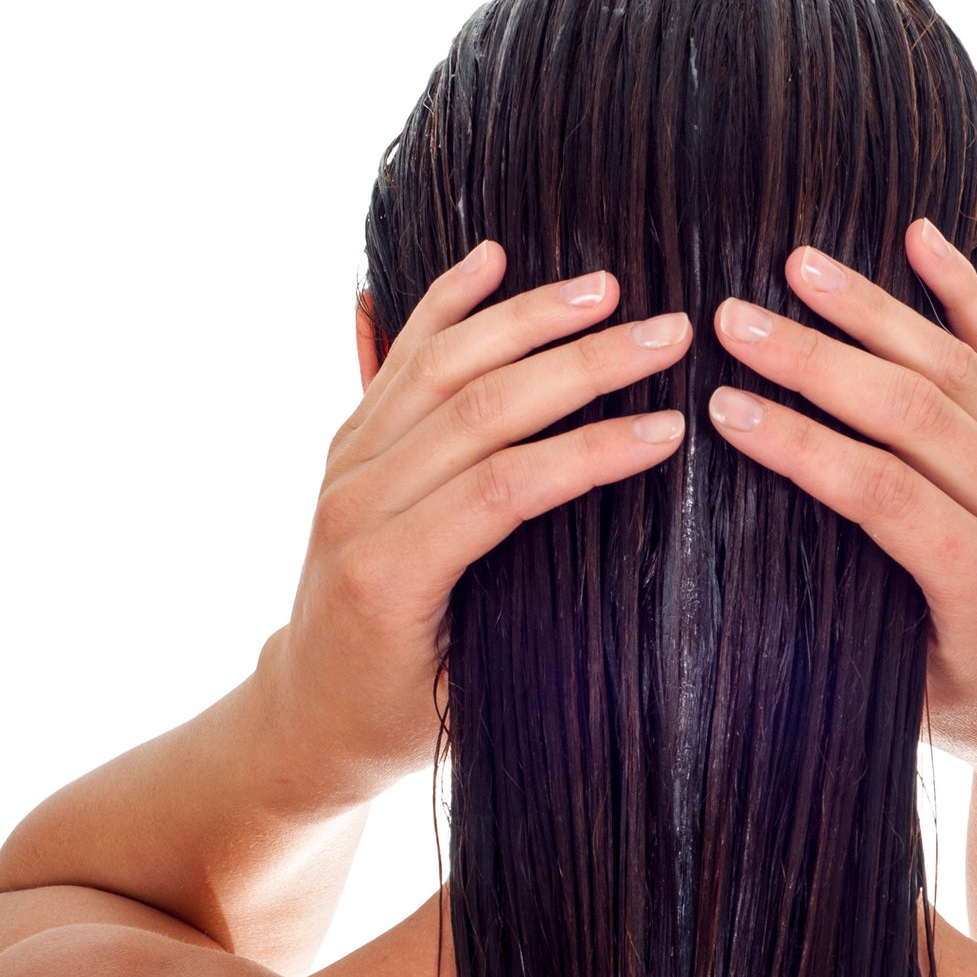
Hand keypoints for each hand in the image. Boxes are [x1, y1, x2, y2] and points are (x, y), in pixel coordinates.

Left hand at [263, 242, 690, 799]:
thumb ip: (525, 628)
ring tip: (605, 289)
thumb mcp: (469, 697)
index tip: (670, 429)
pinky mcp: (348, 447)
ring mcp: (347, 467)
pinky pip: (399, 361)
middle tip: (667, 336)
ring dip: (527, 320)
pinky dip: (443, 304)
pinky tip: (489, 259)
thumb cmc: (398, 717)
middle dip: (582, 366)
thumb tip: (627, 578)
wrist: (306, 710)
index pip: (506, 487)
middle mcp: (358, 505)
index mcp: (391, 573)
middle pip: (480, 409)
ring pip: (442, 368)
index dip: (592, 452)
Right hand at [707, 218, 976, 790]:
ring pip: (954, 368)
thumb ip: (849, 608)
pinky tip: (919, 238)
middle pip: (914, 412)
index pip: (879, 489)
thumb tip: (748, 541)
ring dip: (871, 311)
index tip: (725, 406)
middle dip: (816, 360)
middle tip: (735, 321)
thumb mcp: (900, 682)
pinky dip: (964, 291)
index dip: (799, 443)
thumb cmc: (971, 704)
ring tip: (798, 265)